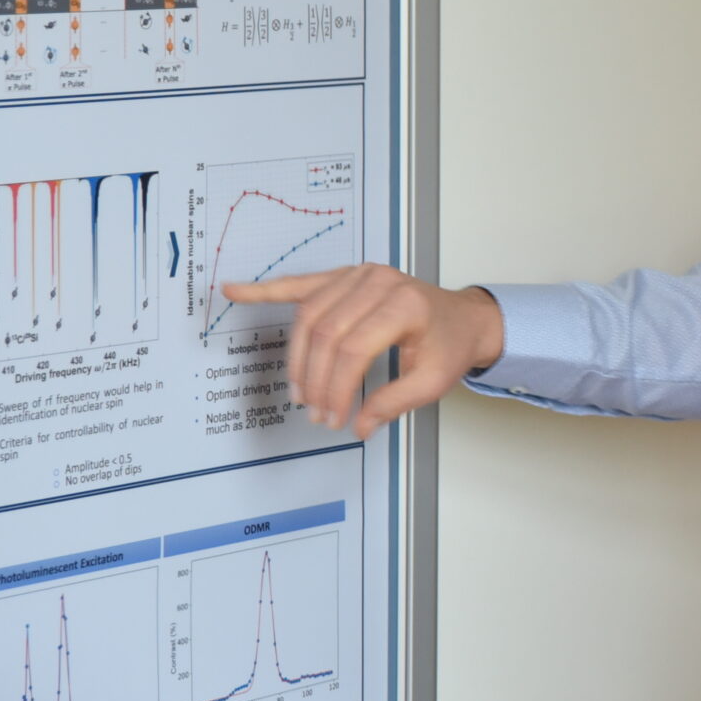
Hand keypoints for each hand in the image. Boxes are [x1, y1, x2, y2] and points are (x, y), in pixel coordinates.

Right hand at [221, 264, 504, 438]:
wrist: (464, 317)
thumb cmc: (450, 345)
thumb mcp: (434, 381)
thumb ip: (393, 404)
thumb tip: (357, 426)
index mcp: (405, 305)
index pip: (354, 351)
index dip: (336, 389)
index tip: (333, 418)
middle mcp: (379, 282)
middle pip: (328, 334)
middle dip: (315, 379)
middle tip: (315, 412)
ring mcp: (359, 274)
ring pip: (310, 316)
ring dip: (297, 357)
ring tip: (299, 391)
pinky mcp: (345, 275)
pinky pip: (300, 284)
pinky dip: (266, 289)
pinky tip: (236, 291)